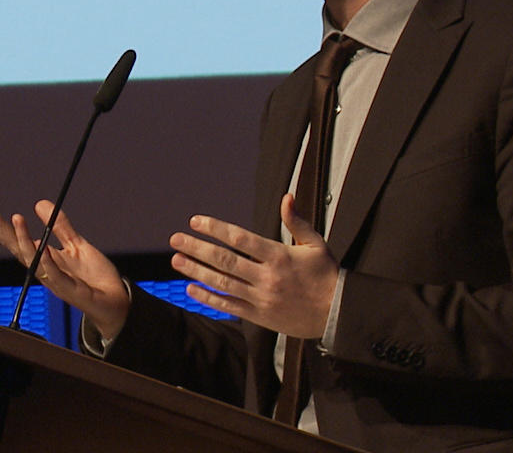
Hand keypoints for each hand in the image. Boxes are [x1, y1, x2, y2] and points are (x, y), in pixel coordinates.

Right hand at [0, 200, 130, 339]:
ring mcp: (55, 281)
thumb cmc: (93, 277)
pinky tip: (40, 246)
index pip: (16, 240)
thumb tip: (39, 203)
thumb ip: (61, 226)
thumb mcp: (77, 245)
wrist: (116, 301)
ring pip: (33, 260)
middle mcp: (44, 270)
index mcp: (43, 259)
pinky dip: (46, 261)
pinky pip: (55, 275)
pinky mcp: (70, 290)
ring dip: (22, 240)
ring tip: (15, 218)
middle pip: (16, 248)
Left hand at [169, 193, 338, 338]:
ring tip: (177, 260)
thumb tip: (287, 197)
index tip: (196, 221)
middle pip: (225, 260)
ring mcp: (260, 298)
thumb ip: (297, 221)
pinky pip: (228, 306)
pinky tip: (191, 288)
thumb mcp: (315, 244)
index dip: (215, 229)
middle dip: (197, 248)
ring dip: (196, 271)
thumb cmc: (325, 275)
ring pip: (222, 283)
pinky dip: (208, 298)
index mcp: (279, 256)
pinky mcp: (259, 316)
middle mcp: (266, 277)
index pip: (240, 239)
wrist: (336, 313)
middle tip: (176, 239)